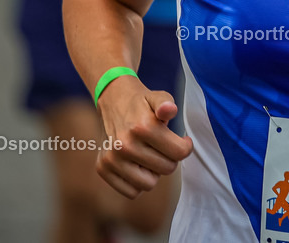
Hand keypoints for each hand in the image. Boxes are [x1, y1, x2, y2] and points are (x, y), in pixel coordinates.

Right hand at [95, 74, 192, 198]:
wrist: (113, 101)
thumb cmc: (143, 103)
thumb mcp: (159, 97)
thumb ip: (167, 103)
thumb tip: (169, 110)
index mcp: (143, 127)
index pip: (180, 153)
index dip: (185, 147)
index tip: (182, 141)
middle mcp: (125, 145)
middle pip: (167, 169)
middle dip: (170, 158)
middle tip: (162, 147)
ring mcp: (111, 158)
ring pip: (149, 184)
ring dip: (154, 172)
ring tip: (149, 156)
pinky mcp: (102, 168)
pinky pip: (131, 191)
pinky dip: (137, 182)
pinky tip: (137, 164)